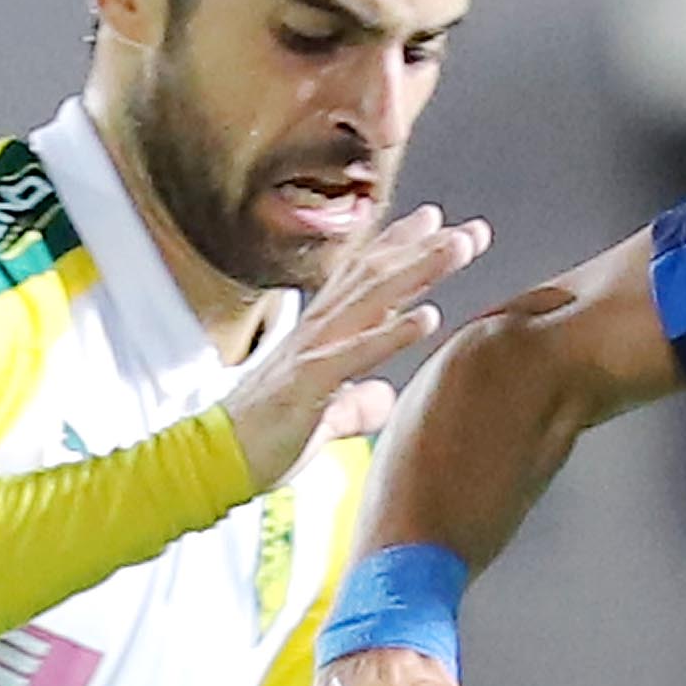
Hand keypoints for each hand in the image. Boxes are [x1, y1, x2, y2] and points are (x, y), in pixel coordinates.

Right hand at [218, 208, 488, 485]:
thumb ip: (354, 404)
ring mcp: (313, 350)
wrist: (213, 462)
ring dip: (419, 270)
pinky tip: (428, 317)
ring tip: (459, 247)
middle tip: (472, 232)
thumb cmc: (264, 439)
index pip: (364, 277)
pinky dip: (392, 332)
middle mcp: (319, 329)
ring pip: (372, 298)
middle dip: (426, 249)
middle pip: (378, 275)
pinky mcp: (309, 381)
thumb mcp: (323, 418)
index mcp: (321, 333)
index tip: (439, 224)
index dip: (401, 247)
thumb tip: (382, 399)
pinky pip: (357, 352)